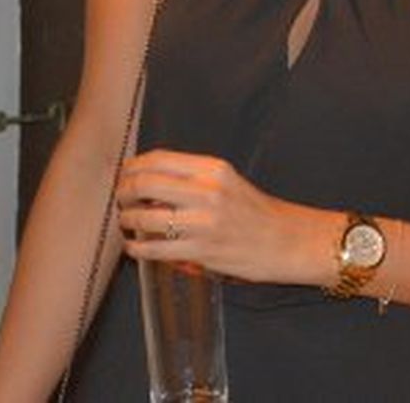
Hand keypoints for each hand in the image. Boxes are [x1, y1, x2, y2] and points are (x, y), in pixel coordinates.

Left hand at [115, 149, 332, 285]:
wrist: (287, 242)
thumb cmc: (257, 214)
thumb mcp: (228, 183)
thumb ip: (193, 180)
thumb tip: (148, 184)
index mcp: (214, 169)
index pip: (159, 159)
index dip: (133, 167)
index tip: (126, 175)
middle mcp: (208, 191)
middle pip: (144, 183)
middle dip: (123, 192)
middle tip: (122, 199)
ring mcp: (203, 222)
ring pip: (142, 216)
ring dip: (127, 220)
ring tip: (128, 223)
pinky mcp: (201, 250)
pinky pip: (152, 248)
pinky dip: (136, 247)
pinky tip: (136, 247)